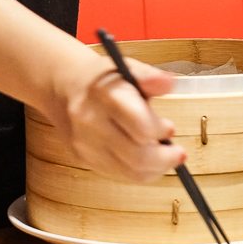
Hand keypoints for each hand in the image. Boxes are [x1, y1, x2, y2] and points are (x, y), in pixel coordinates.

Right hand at [46, 52, 184, 182]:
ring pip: (130, 171)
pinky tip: (146, 161)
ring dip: (155, 169)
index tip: (169, 128)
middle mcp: (91, 121)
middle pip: (137, 156)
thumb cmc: (103, 79)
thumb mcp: (127, 68)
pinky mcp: (82, 157)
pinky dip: (138, 172)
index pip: (141, 126)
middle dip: (165, 158)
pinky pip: (118, 175)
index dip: (161, 131)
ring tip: (164, 157)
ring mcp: (84, 143)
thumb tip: (169, 84)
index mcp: (104, 95)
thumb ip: (150, 77)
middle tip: (177, 153)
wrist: (65, 88)